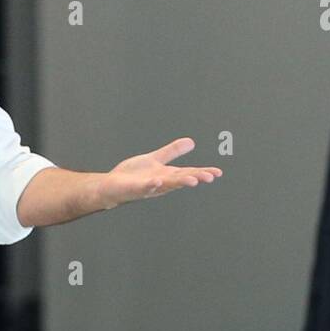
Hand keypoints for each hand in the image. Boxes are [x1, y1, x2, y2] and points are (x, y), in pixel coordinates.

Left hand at [99, 137, 221, 208]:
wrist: (112, 185)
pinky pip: (145, 187)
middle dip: (195, 177)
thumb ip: (172, 151)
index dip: (203, 172)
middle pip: (181, 179)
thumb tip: (191, 142)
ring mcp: (149, 186)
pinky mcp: (135, 188)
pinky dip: (152, 184)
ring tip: (192, 181)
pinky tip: (158, 180)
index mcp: (167, 175)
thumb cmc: (133, 176)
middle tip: (210, 177)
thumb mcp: (155, 160)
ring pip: (166, 185)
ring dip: (179, 183)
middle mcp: (161, 182)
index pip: (188, 173)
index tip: (217, 172)